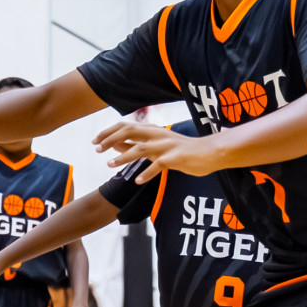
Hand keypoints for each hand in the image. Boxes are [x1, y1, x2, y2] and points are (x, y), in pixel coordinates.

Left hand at [93, 122, 221, 182]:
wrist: (211, 153)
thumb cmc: (182, 151)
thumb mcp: (157, 147)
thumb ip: (138, 145)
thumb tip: (115, 145)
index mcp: (153, 131)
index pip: (126, 126)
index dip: (109, 132)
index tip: (95, 141)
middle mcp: (158, 135)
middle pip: (130, 132)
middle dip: (111, 140)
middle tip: (97, 150)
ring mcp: (167, 146)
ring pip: (140, 148)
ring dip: (123, 157)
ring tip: (110, 165)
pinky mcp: (176, 158)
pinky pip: (158, 165)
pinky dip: (147, 173)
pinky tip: (137, 180)